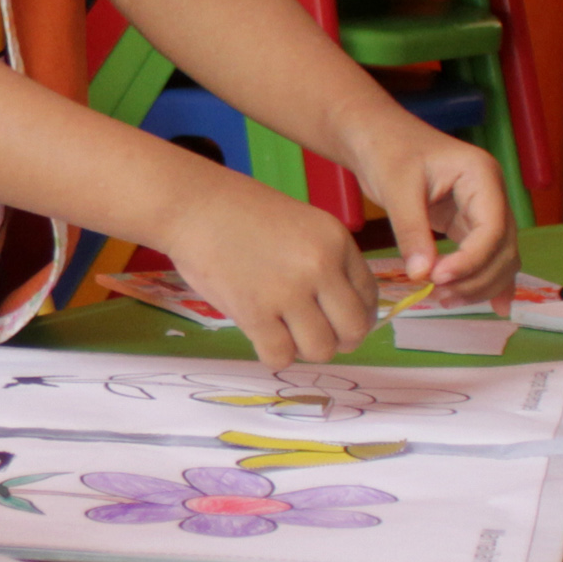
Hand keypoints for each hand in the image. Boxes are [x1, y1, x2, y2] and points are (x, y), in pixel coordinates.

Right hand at [157, 166, 383, 367]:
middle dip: (338, 340)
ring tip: (284, 332)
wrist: (193, 205)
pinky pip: (280, 356)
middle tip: (313, 333)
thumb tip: (341, 313)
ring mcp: (288, 291)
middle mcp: (320, 267)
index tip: (338, 322)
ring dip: (303, 349)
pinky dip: (273, 354)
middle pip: (353, 330)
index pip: (369, 297)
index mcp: (337, 240)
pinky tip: (262, 336)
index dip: (357, 317)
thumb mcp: (302, 225)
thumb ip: (327, 262)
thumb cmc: (241, 212)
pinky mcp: (255, 312)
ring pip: (320, 350)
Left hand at [348, 116, 519, 307]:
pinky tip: (494, 307)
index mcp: (481, 175)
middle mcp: (491, 193)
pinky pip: (484, 256)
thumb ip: (411, 231)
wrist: (377, 136)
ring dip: (479, 284)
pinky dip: (485, 280)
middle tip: (439, 296)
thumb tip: (422, 275)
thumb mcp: (396, 188)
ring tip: (444, 300)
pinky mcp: (467, 224)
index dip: (472, 260)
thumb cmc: (386, 149)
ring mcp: (483, 209)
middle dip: (476, 278)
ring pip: (498, 257)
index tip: (439, 279)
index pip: (492, 227)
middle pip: (502, 248)